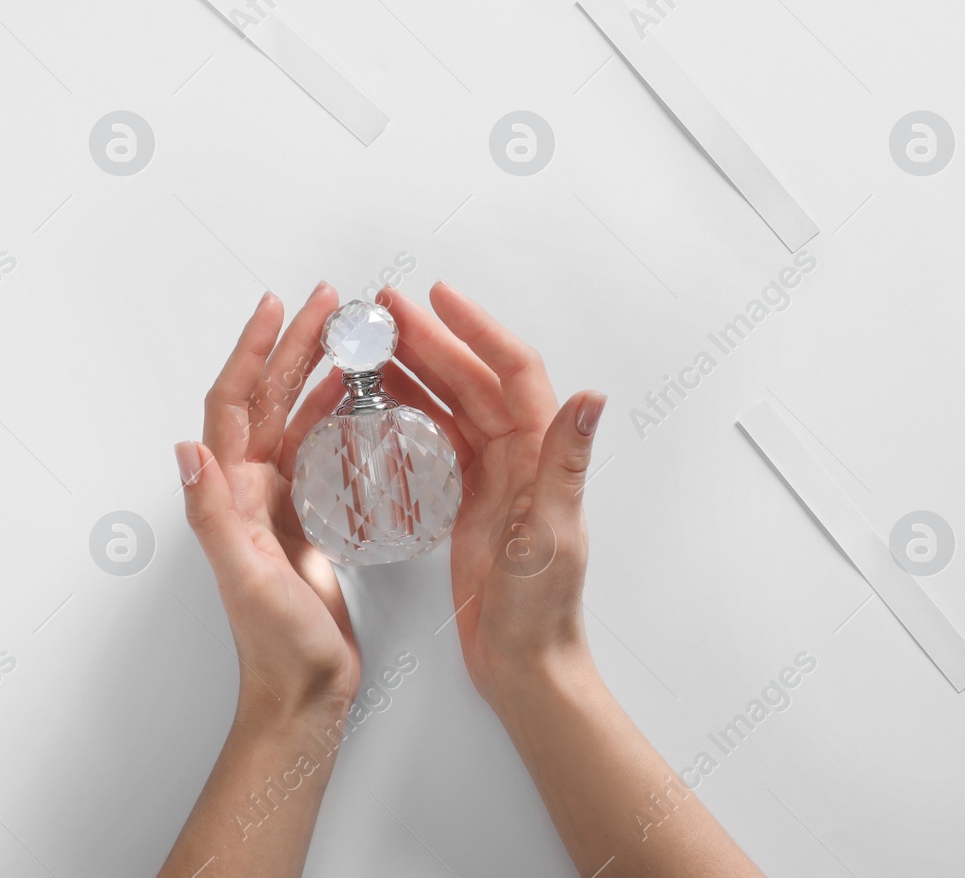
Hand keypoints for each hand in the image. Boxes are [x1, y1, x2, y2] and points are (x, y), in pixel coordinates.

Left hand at [176, 285, 361, 721]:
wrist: (305, 690)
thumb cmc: (276, 644)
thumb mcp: (244, 576)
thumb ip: (214, 514)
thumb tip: (187, 450)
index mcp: (231, 493)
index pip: (233, 403)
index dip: (252, 351)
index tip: (276, 307)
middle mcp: (250, 488)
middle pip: (268, 397)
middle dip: (294, 344)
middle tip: (328, 302)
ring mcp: (279, 501)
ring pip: (296, 416)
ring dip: (318, 371)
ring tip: (348, 334)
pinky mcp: (309, 517)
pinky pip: (322, 448)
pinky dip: (340, 414)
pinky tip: (362, 398)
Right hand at [376, 282, 605, 706]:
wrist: (525, 664)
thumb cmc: (543, 608)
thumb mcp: (552, 532)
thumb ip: (564, 463)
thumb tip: (591, 399)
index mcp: (541, 453)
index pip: (512, 370)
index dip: (476, 328)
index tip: (437, 299)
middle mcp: (519, 456)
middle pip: (471, 379)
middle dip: (429, 340)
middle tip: (384, 311)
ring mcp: (493, 476)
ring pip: (450, 405)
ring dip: (414, 372)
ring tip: (372, 347)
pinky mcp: (468, 500)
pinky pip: (437, 441)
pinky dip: (409, 417)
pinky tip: (379, 405)